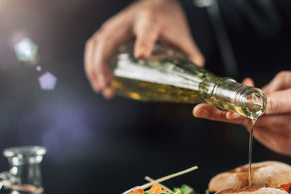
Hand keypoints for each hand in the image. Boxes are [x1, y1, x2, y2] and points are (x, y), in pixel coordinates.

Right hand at [84, 0, 203, 98]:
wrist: (156, 1)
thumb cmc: (167, 18)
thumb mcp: (181, 34)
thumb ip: (189, 52)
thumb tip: (198, 69)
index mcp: (150, 19)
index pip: (147, 30)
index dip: (143, 42)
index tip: (141, 56)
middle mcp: (127, 21)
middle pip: (109, 40)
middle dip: (103, 65)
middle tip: (107, 87)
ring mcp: (114, 25)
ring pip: (96, 44)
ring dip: (94, 68)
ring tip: (101, 88)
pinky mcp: (107, 31)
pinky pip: (94, 47)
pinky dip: (92, 65)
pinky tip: (99, 81)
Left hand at [193, 71, 290, 157]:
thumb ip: (280, 83)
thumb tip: (255, 91)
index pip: (267, 105)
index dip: (244, 107)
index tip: (223, 110)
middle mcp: (288, 124)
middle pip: (250, 119)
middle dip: (224, 112)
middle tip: (199, 109)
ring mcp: (282, 139)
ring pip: (252, 125)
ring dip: (241, 113)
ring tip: (244, 98)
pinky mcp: (279, 148)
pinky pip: (259, 132)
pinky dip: (254, 122)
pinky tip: (261, 113)